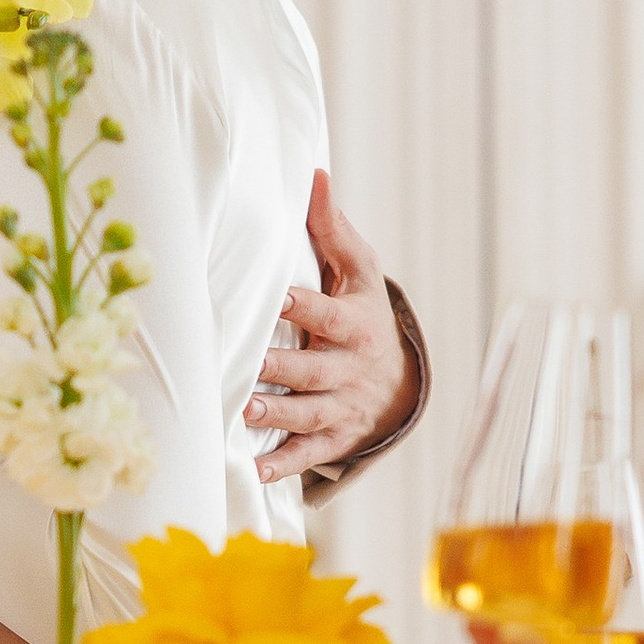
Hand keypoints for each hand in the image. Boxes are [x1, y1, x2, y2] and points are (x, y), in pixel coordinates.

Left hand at [246, 170, 418, 478]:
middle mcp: (349, 368)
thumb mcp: (357, 269)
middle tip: (250, 367)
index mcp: (354, 322)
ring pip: (309, 414)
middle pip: (315, 370)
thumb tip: (314, 172)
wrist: (398, 379)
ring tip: (245, 413)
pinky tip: (255, 470)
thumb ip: (331, 228)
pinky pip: (310, 454)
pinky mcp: (335, 439)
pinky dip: (284, 464)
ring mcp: (342, 407)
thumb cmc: (362, 311)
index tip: (277, 298)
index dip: (303, 306)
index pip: (327, 313)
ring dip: (278, 416)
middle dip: (284, 369)